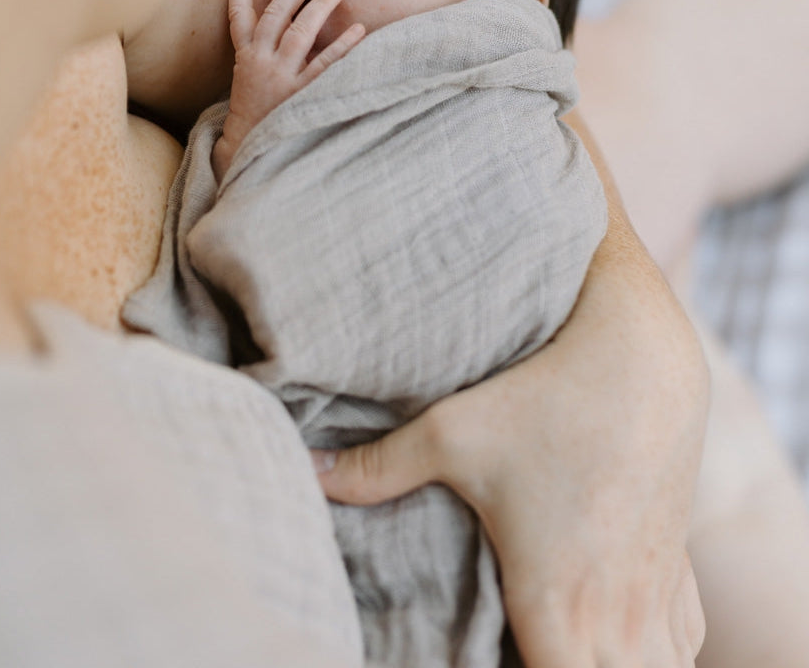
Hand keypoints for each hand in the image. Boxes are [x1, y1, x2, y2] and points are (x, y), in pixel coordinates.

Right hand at [213, 0, 363, 178]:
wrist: (250, 151)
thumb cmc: (255, 114)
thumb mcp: (247, 80)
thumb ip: (260, 55)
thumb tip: (286, 28)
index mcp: (245, 57)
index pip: (237, 15)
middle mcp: (260, 61)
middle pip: (276, 13)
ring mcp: (280, 76)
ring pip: (300, 29)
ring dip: (320, 5)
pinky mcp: (300, 93)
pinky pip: (325, 63)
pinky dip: (343, 44)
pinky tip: (358, 30)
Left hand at [313, 201, 708, 667]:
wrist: (640, 356)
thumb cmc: (543, 397)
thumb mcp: (451, 432)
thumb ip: (379, 467)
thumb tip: (309, 471)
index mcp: (555, 600)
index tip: (491, 661)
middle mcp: (617, 612)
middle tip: (518, 652)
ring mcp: (657, 590)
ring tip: (568, 649)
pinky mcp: (678, 563)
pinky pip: (684, 642)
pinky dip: (655, 653)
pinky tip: (619, 633)